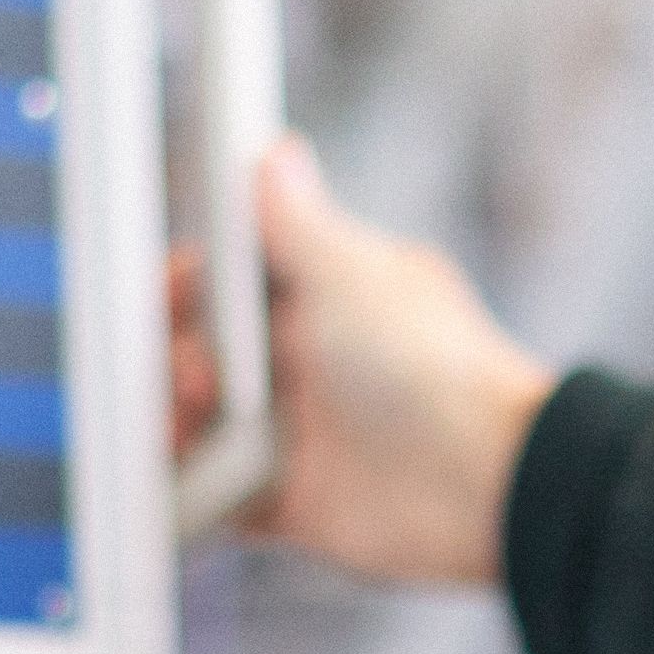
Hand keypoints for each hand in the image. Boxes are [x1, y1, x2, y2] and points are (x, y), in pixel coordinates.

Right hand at [170, 137, 556, 587]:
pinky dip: (194, 490)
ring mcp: (298, 433)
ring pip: (200, 421)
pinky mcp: (291, 501)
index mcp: (324, 299)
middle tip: (199, 374)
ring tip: (189, 428)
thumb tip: (274, 151)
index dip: (190, 284)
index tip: (170, 289)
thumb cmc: (429, 365)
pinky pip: (217, 495)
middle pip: (203, 350)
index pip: (232, 280)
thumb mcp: (351, 275)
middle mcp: (306, 363)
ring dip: (176, 420)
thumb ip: (297, 222)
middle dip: (176, 356)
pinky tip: (193, 478)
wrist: (483, 478)